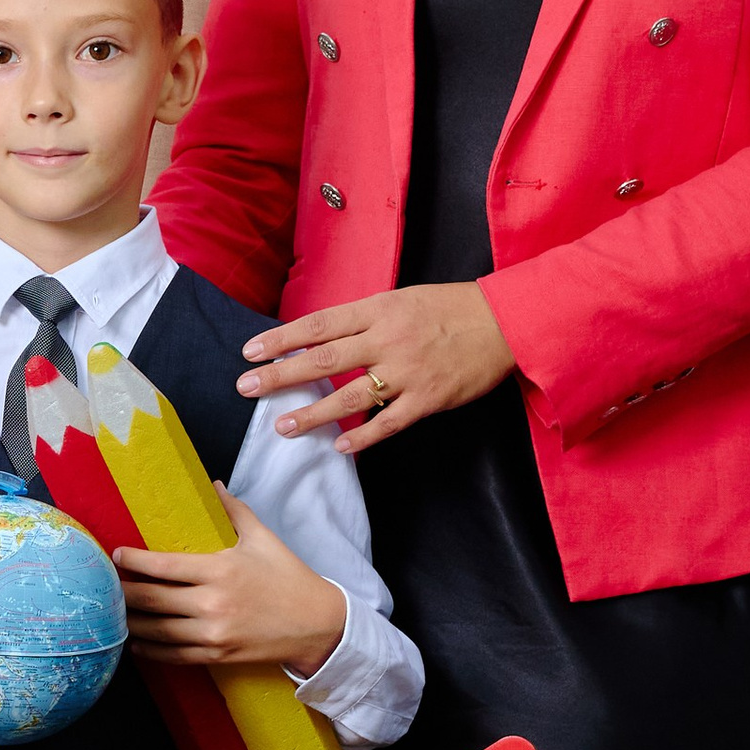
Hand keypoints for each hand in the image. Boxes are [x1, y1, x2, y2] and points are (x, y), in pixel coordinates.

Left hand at [116, 491, 349, 674]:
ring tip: (112, 613)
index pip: (164, 565)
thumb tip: (212, 485)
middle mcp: (212, 603)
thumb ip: (234, 511)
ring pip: (157, 631)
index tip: (116, 555)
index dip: (134, 561)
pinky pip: (173, 656)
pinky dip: (150, 650)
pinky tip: (136, 642)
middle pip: (152, 599)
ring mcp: (213, 633)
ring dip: (130, 623)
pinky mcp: (217, 655)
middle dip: (124, 592)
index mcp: (221, 569)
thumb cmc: (289, 578)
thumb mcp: (263, 538)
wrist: (318, 625)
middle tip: (105, 585)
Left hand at [240, 282, 517, 453]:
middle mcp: (387, 339)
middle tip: (245, 388)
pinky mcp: (428, 399)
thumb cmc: (448, 309)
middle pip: (323, 360)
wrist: (504, 322)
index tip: (250, 351)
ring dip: (312, 414)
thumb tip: (320, 340)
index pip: (319, 325)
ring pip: (349, 396)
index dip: (282, 339)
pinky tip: (338, 448)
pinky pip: (388, 423)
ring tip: (282, 426)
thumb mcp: (401, 300)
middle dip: (280, 375)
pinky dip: (362, 437)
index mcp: (378, 309)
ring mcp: (407, 372)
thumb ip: (363, 320)